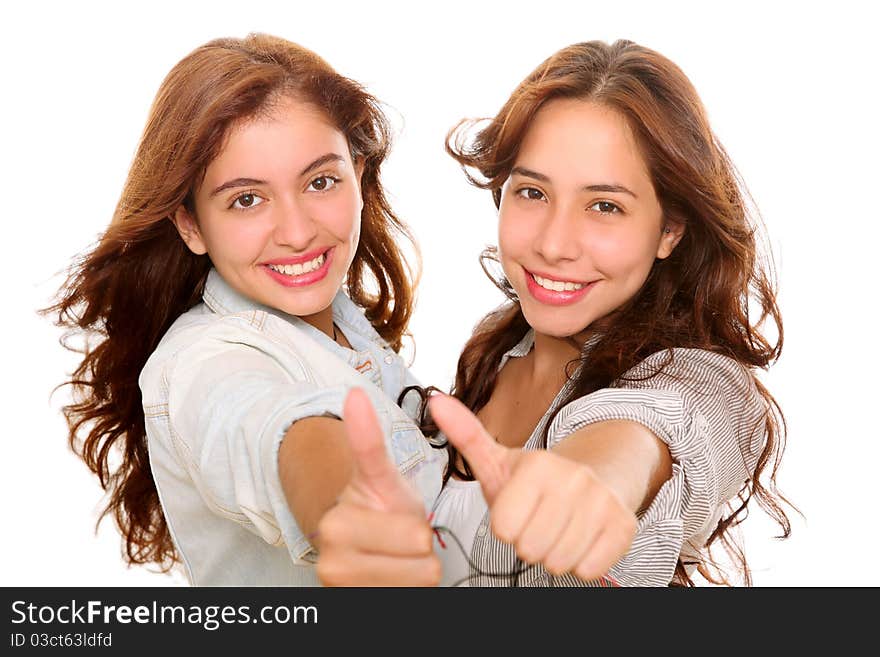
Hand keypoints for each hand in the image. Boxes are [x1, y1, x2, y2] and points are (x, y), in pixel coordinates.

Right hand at [315, 388, 440, 585]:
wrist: (361, 546)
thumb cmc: (378, 507)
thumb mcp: (380, 475)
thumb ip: (367, 439)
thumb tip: (354, 392)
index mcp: (336, 525)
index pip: (414, 534)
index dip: (418, 527)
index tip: (401, 526)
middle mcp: (331, 561)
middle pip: (420, 557)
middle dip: (420, 546)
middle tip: (401, 539)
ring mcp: (342, 589)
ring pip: (421, 581)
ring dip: (417, 570)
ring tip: (398, 558)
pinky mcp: (356, 605)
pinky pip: (411, 598)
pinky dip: (410, 589)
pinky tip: (395, 578)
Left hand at [428, 394, 635, 582]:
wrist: (594, 477)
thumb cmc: (534, 481)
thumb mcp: (497, 460)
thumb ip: (465, 435)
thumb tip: (435, 401)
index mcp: (538, 464)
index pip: (503, 529)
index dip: (506, 526)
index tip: (517, 509)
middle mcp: (574, 478)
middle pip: (530, 548)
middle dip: (529, 542)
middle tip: (538, 521)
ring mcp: (603, 502)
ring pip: (558, 562)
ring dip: (553, 554)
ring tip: (557, 529)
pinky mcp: (624, 526)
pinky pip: (588, 570)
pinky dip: (580, 563)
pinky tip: (580, 538)